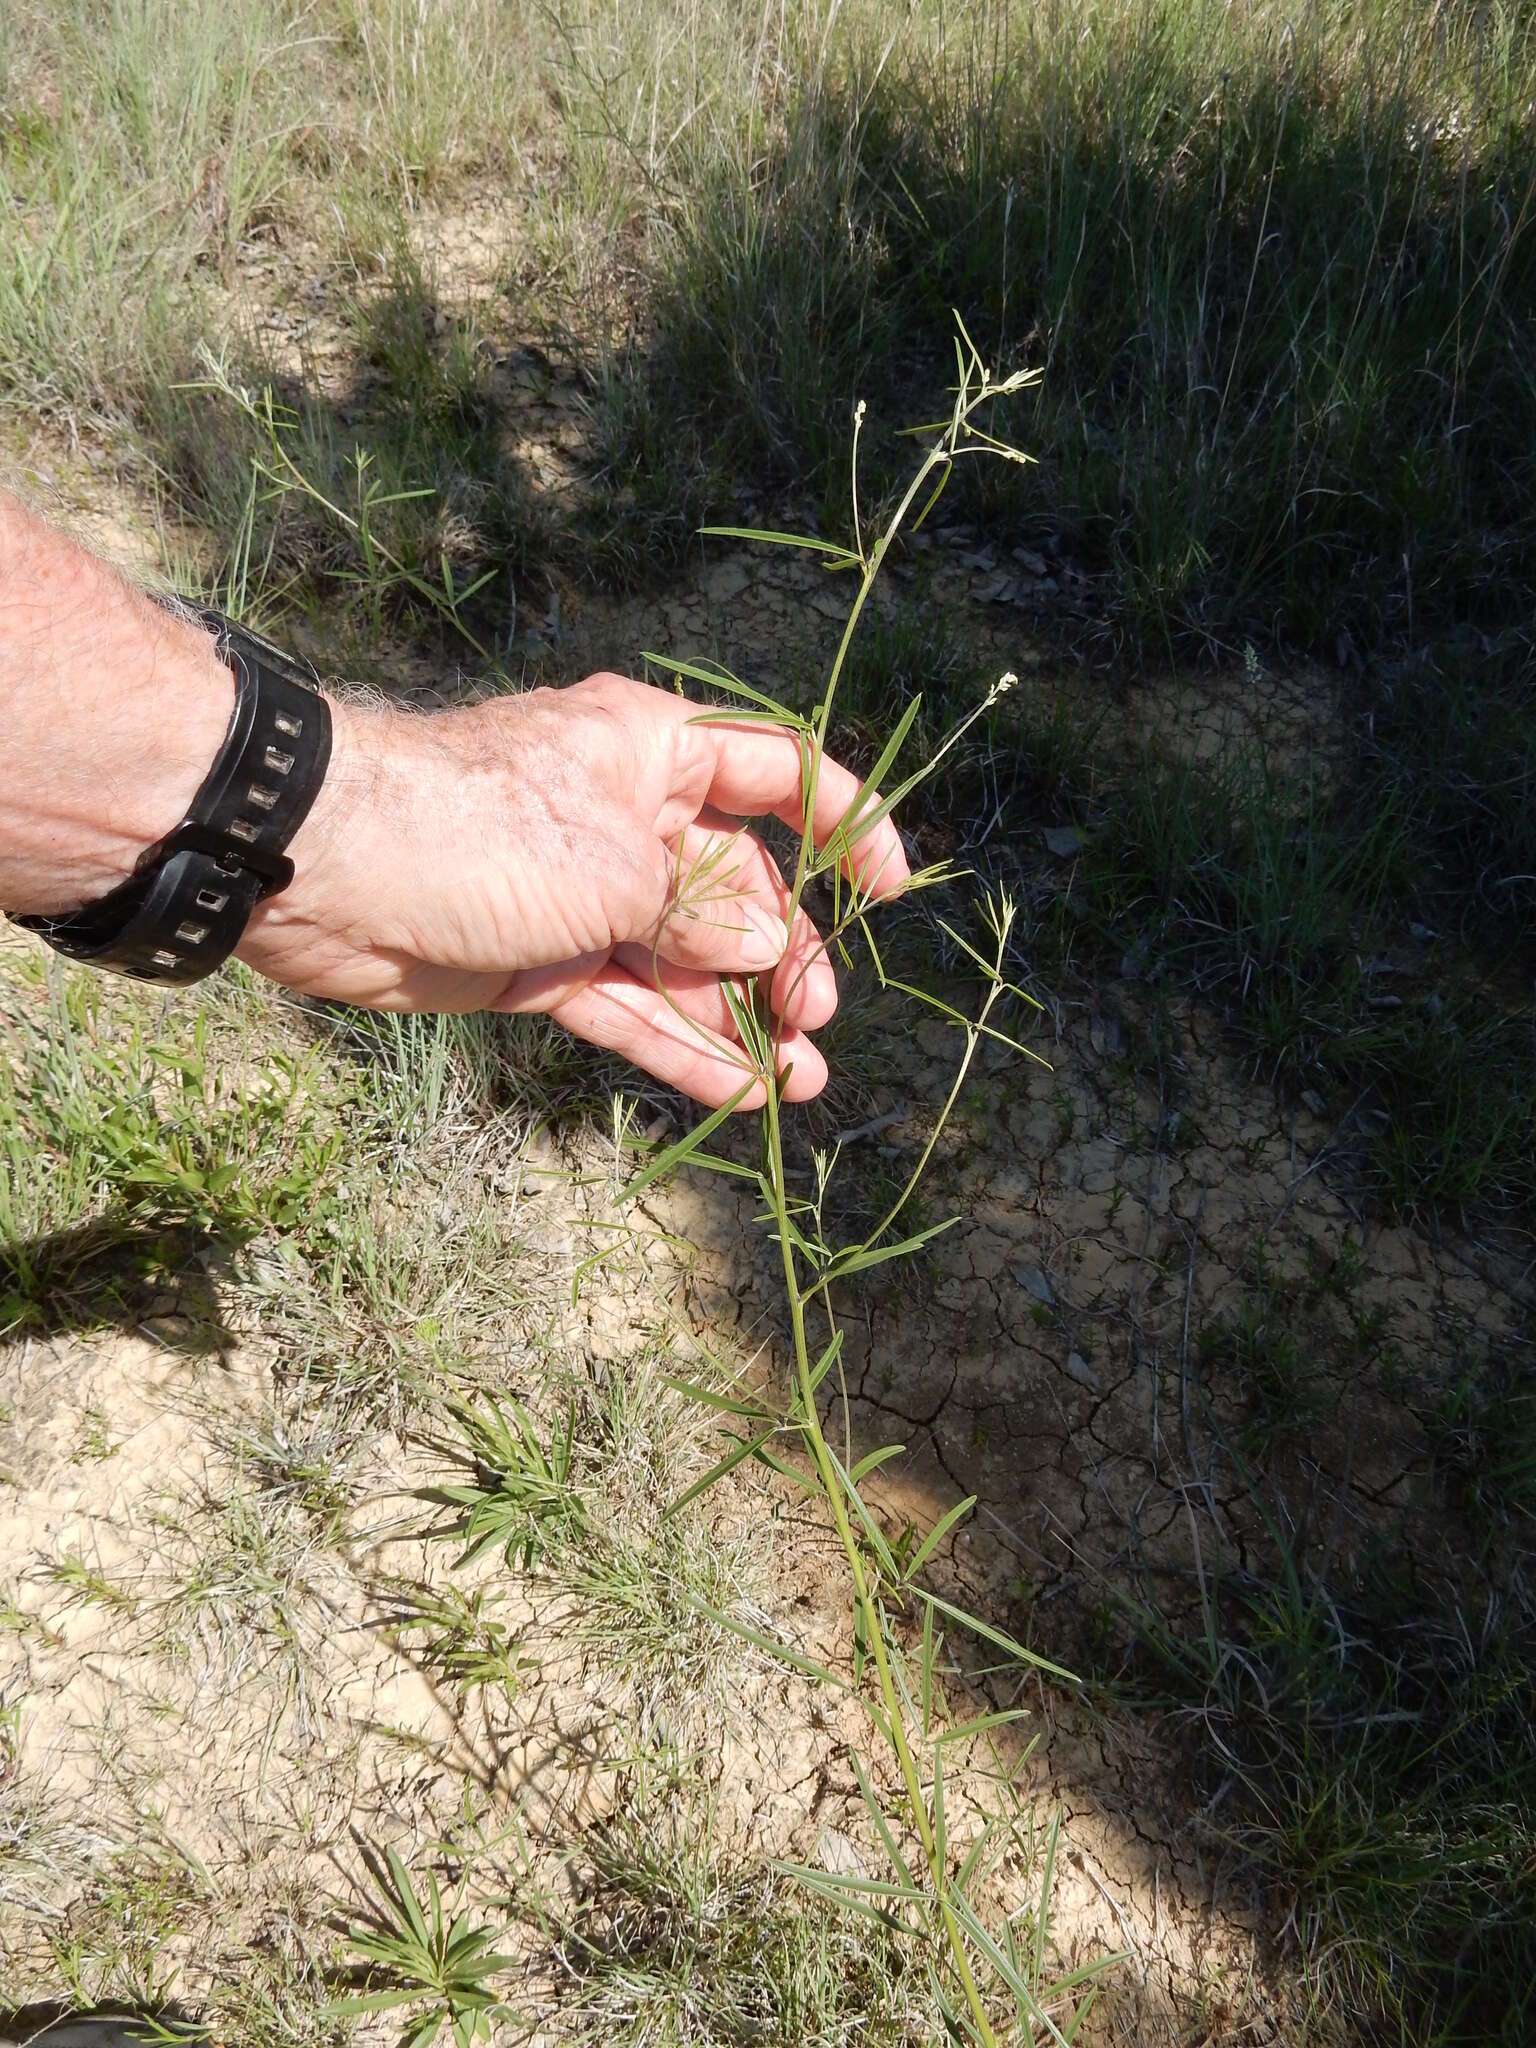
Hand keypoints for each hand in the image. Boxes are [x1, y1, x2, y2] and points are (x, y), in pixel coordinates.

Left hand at [237, 672, 909, 1105]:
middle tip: (816, 1020)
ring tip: (801, 1083)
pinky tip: (736, 1092)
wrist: (331, 870)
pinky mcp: (543, 962)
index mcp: (657, 752)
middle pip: (736, 888)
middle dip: (783, 956)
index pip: (776, 774)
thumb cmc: (489, 829)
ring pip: (685, 961)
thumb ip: (700, 917)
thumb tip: (756, 955)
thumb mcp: (620, 867)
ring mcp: (585, 896)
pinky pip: (629, 1006)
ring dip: (740, 1019)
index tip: (891, 888)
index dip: (844, 824)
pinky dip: (677, 1046)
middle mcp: (630, 819)